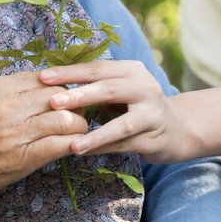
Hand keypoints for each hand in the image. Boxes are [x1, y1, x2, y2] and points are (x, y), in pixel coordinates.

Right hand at [0, 72, 89, 194]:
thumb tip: (44, 84)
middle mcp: (6, 107)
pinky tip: (74, 146)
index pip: (42, 79)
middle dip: (72, 104)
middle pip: (58, 96)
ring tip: (75, 131)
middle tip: (75, 113)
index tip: (61, 98)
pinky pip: (60, 144)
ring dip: (78, 125)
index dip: (57, 88)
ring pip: (66, 119)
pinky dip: (73, 144)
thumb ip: (9, 90)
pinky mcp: (23, 158)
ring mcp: (15, 133)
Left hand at [38, 61, 198, 163]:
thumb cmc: (137, 106)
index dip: (70, 72)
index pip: (97, 68)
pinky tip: (86, 153)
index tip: (43, 77)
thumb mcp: (121, 89)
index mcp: (131, 70)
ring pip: (122, 124)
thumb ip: (95, 86)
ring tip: (73, 144)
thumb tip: (50, 86)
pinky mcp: (154, 138)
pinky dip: (104, 149)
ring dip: (96, 134)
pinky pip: (125, 145)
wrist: (177, 128)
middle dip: (80, 95)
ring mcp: (152, 114)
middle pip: (110, 89)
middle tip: (53, 102)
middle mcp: (145, 87)